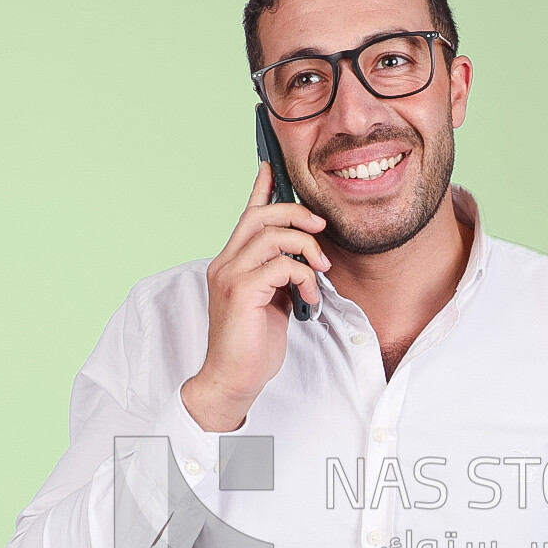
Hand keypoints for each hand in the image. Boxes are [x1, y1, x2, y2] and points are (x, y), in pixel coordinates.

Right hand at [182, 162, 330, 428]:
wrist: (234, 380)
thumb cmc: (253, 346)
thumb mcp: (272, 303)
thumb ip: (280, 276)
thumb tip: (303, 259)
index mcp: (231, 263)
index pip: (247, 216)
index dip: (262, 189)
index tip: (273, 167)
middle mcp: (225, 263)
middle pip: (261, 216)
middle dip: (297, 213)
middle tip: (322, 227)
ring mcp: (230, 275)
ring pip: (273, 236)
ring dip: (306, 248)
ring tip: (320, 272)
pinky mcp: (241, 291)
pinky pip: (280, 266)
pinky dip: (303, 276)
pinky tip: (309, 296)